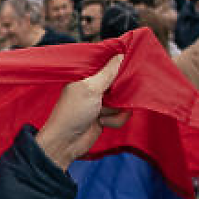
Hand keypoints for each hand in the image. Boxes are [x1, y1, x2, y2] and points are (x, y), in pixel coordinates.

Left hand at [37, 54, 127, 169]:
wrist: (66, 143)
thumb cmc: (72, 113)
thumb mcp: (91, 89)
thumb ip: (108, 73)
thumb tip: (121, 56)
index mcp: (86, 76)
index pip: (108, 64)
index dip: (119, 65)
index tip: (131, 63)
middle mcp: (94, 87)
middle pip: (120, 82)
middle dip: (122, 90)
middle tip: (118, 94)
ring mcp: (101, 102)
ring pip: (124, 100)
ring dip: (117, 109)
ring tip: (102, 114)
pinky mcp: (107, 116)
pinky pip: (122, 115)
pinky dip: (115, 120)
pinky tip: (102, 122)